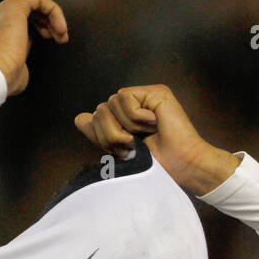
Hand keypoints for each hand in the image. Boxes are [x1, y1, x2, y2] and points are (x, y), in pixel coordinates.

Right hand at [0, 0, 68, 96]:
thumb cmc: (4, 77)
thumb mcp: (13, 68)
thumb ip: (18, 59)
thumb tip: (23, 66)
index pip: (17, 21)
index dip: (36, 29)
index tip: (49, 40)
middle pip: (26, 10)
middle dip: (46, 22)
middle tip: (58, 36)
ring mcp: (3, 9)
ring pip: (33, 3)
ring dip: (52, 17)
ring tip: (61, 33)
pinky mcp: (15, 5)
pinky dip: (53, 10)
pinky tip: (59, 26)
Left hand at [73, 85, 240, 196]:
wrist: (180, 165)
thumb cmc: (155, 164)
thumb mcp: (119, 151)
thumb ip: (98, 134)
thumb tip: (78, 118)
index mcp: (124, 119)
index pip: (96, 117)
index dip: (102, 136)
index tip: (124, 150)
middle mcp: (134, 106)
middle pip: (100, 110)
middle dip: (111, 133)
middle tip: (133, 145)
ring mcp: (144, 97)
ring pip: (110, 103)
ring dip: (125, 126)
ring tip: (144, 135)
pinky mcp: (155, 92)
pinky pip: (125, 97)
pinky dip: (135, 116)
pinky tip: (153, 123)